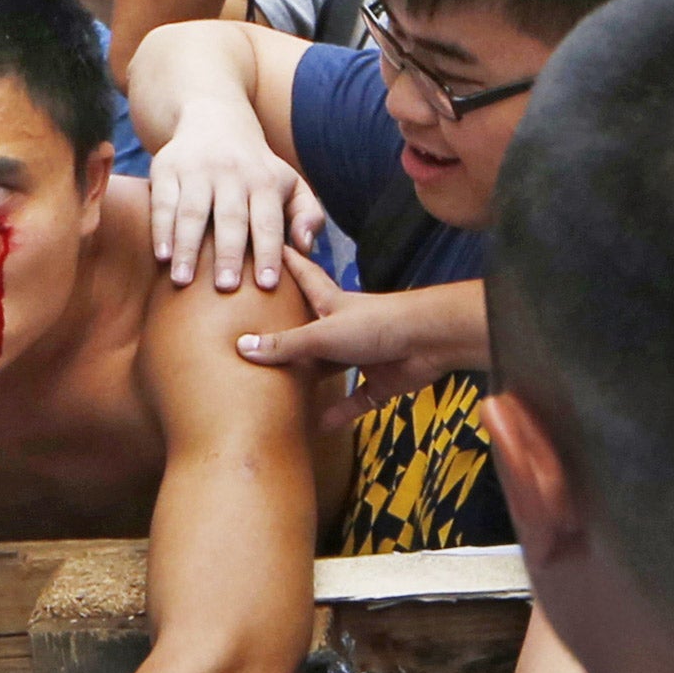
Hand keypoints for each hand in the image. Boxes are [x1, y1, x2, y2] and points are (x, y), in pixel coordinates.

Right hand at [147, 103, 323, 291]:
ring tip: (183, 281)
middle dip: (228, 253)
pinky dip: (161, 229)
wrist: (213, 118)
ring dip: (187, 247)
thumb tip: (304, 248)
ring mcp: (196, 169)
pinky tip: (161, 256)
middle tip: (226, 287)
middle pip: (230, 217)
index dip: (268, 251)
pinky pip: (162, 202)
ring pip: (192, 212)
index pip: (268, 221)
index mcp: (265, 180)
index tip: (267, 284)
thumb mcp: (290, 183)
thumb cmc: (257, 168)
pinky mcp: (166, 167)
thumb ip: (308, 215)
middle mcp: (231, 172)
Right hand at [237, 248, 456, 430]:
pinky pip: (357, 398)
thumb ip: (286, 345)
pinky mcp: (381, 378)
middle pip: (312, 326)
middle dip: (291, 326)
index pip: (304, 276)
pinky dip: (341, 411)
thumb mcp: (322, 334)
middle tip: (263, 327)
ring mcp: (364, 352)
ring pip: (333, 365)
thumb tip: (242, 348)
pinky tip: (320, 425)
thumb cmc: (377, 324)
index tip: (270, 247)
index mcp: (330, 304)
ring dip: (314, 376)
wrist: (431, 340)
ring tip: (284, 386)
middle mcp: (344, 326)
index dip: (288, 261)